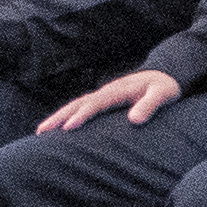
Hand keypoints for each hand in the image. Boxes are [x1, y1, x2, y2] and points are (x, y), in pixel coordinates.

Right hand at [41, 70, 181, 133]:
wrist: (165, 74)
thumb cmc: (165, 86)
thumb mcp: (163, 94)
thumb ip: (150, 105)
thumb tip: (134, 120)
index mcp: (118, 91)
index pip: (95, 104)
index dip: (81, 115)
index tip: (68, 128)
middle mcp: (106, 91)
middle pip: (78, 104)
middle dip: (59, 117)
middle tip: (42, 132)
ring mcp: (103, 95)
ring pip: (75, 105)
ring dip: (58, 117)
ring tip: (41, 132)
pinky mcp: (104, 101)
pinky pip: (81, 108)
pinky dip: (68, 116)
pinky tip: (58, 128)